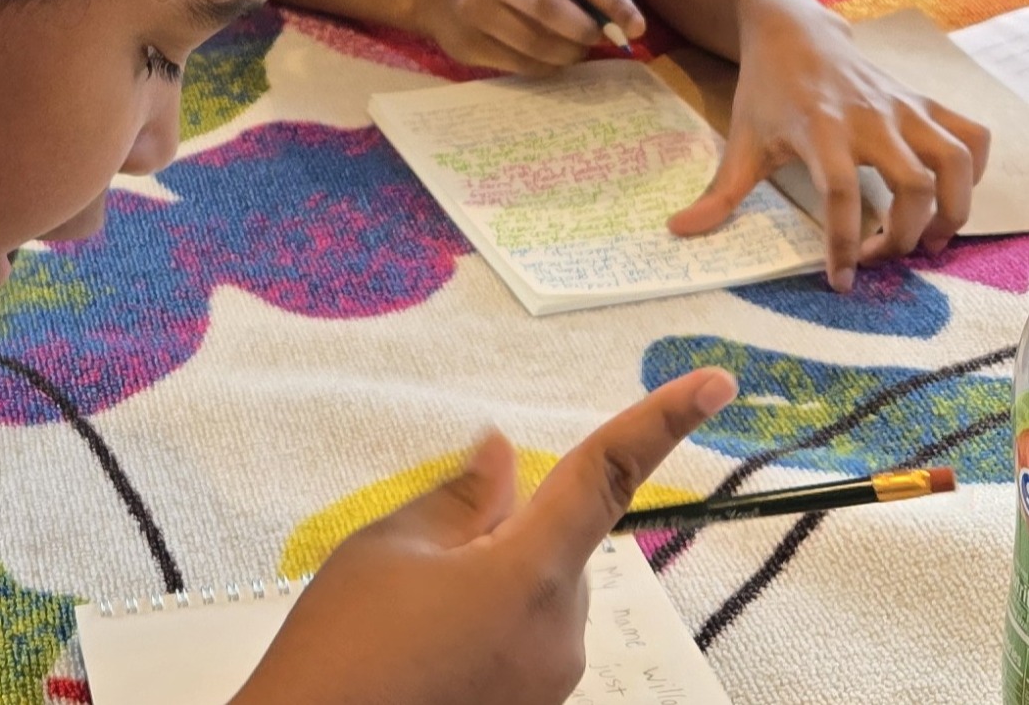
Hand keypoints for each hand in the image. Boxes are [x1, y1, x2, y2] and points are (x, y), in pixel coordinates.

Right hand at [229, 369, 737, 704]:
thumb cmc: (341, 652)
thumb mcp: (385, 548)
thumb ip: (459, 496)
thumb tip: (503, 455)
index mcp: (528, 575)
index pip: (606, 476)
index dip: (662, 422)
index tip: (717, 383)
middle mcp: (561, 633)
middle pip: (554, 545)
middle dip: (502, 532)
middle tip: (418, 559)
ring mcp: (553, 683)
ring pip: (539, 594)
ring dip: (491, 583)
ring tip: (407, 617)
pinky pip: (528, 641)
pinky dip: (488, 627)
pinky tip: (424, 647)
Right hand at [416, 0, 644, 73]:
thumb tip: (619, 25)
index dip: (612, 0)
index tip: (636, 27)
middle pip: (550, 7)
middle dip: (584, 31)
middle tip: (597, 41)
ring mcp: (475, 12)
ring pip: (535, 44)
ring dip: (567, 55)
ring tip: (573, 53)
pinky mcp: (466, 45)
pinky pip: (520, 65)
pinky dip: (545, 68)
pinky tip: (547, 61)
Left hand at [669, 10, 989, 288]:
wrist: (793, 31)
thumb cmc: (767, 90)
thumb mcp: (740, 139)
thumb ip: (720, 192)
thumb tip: (679, 231)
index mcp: (820, 130)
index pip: (842, 195)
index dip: (844, 243)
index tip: (840, 281)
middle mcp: (870, 119)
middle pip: (913, 185)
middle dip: (904, 235)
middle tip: (881, 258)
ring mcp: (903, 109)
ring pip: (953, 162)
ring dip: (952, 209)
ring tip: (931, 240)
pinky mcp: (923, 103)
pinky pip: (970, 136)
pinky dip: (974, 170)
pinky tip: (951, 194)